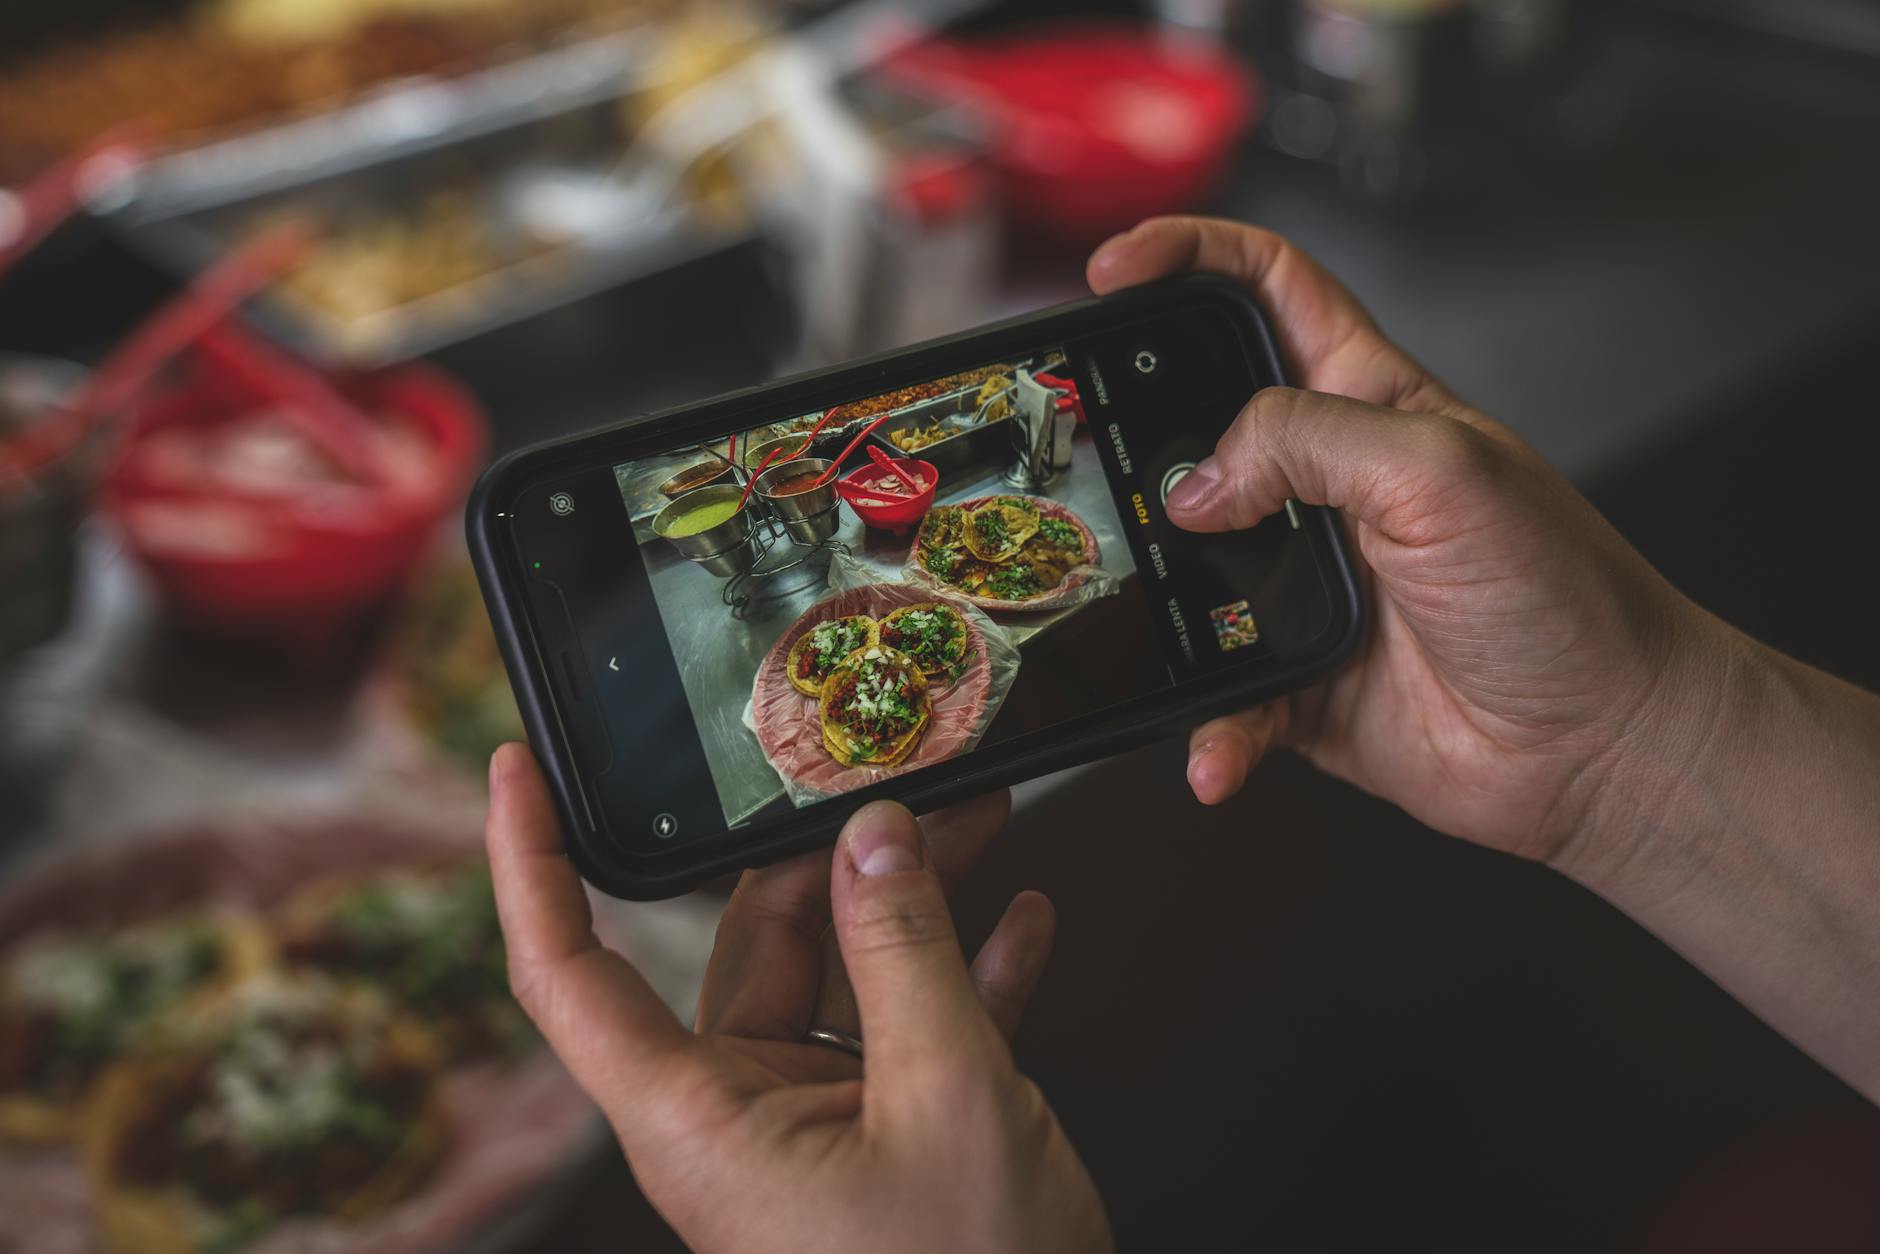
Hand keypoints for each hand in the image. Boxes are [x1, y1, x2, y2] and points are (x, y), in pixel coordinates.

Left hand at [484, 744, 1111, 1253]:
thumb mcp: (949, 1099)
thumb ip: (908, 954)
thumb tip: (877, 835)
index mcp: (697, 1119)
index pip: (568, 972)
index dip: (529, 864)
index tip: (518, 772)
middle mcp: (737, 1115)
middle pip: (751, 941)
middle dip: (830, 851)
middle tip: (903, 778)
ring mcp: (811, 1126)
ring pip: (843, 974)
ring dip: (916, 900)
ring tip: (980, 820)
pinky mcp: (880, 1139)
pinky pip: (907, 1030)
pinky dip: (963, 973)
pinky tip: (1020, 922)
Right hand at [1087, 216, 1720, 869]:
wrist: (1601, 742)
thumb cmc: (1564, 593)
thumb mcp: (1440, 472)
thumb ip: (1306, 442)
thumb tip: (1198, 481)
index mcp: (1367, 403)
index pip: (1265, 290)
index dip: (1188, 260)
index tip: (1112, 271)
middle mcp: (1324, 486)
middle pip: (1194, 428)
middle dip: (1127, 434)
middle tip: (1081, 452)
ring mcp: (1302, 582)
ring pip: (1185, 573)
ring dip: (1155, 604)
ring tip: (1138, 617)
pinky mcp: (1294, 677)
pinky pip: (1220, 696)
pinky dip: (1211, 728)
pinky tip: (1217, 748)